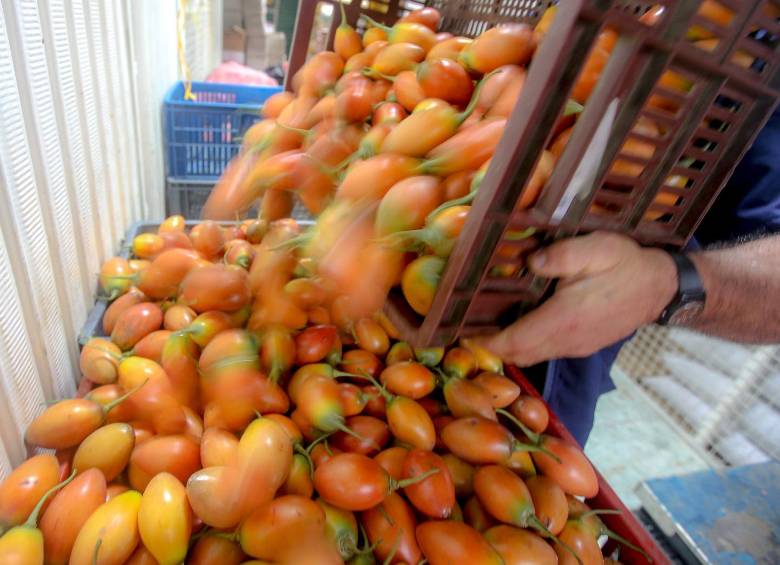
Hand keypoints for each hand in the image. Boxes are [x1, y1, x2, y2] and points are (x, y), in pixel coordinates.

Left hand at [475, 231, 677, 365]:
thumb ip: (562, 256)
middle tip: (464, 331)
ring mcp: (575, 347)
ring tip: (483, 329)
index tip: (461, 335)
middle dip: (490, 347)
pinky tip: (515, 327)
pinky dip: (525, 345)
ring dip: (507, 348)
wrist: (662, 287)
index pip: (515, 341)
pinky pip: (545, 351)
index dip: (486, 342)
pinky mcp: (582, 346)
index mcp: (564, 319)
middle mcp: (567, 340)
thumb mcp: (597, 248)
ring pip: (531, 356)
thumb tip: (530, 260)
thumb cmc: (627, 264)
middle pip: (518, 354)